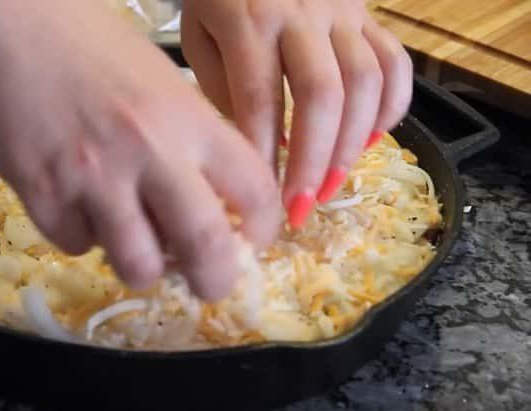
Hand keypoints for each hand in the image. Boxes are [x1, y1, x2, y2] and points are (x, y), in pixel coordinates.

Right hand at [0, 1, 280, 299]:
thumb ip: (191, 142)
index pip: (255, 191)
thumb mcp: (162, 83)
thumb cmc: (92, 49)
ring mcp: (93, 177)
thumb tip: (211, 208)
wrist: (9, 26)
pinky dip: (83, 236)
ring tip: (132, 239)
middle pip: (207, 248)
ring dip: (142, 264)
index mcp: (189, 119)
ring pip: (138, 266)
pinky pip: (76, 245)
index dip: (263, 230)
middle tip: (207, 284)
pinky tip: (76, 203)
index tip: (250, 243)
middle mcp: (149, 151)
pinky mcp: (42, 193)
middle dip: (215, 281)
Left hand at [182, 0, 412, 226]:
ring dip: (351, 144)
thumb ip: (221, 88)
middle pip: (321, 95)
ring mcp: (342, 12)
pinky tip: (370, 142)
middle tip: (301, 207)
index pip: (260, 97)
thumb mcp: (199, 34)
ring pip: (363, 82)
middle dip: (313, 161)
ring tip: (330, 186)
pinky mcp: (368, 15)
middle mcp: (301, 13)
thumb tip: (261, 150)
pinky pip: (394, 63)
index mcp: (249, 19)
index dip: (265, 154)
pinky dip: (390, 108)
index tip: (262, 199)